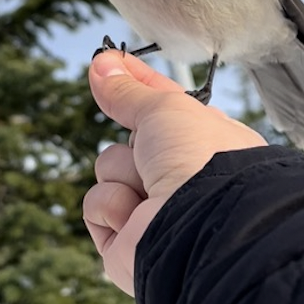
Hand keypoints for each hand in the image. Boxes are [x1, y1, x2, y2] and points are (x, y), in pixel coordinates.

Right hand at [84, 51, 266, 294]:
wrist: (201, 227)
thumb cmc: (202, 162)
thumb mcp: (165, 108)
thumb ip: (129, 90)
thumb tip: (102, 64)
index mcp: (207, 146)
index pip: (162, 110)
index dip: (137, 85)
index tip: (109, 60)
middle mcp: (183, 181)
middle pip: (129, 142)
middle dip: (133, 143)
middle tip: (149, 150)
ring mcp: (154, 212)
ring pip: (109, 170)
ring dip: (123, 173)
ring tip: (151, 191)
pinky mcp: (126, 243)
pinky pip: (96, 206)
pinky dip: (112, 207)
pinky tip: (135, 219)